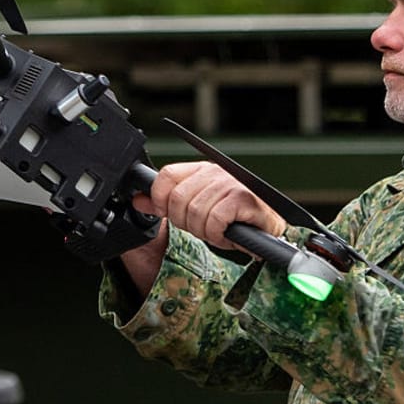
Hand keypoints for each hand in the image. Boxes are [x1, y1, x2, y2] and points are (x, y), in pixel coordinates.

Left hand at [137, 161, 287, 250]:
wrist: (265, 231)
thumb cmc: (230, 219)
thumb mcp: (193, 210)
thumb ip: (165, 204)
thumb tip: (138, 200)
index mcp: (200, 170)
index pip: (166, 175)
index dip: (160, 199)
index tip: (168, 213)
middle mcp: (214, 172)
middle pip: (177, 198)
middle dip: (184, 221)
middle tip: (199, 227)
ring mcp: (229, 183)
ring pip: (195, 211)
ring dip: (202, 230)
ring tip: (215, 230)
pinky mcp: (243, 198)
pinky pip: (215, 219)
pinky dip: (216, 233)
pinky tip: (225, 233)